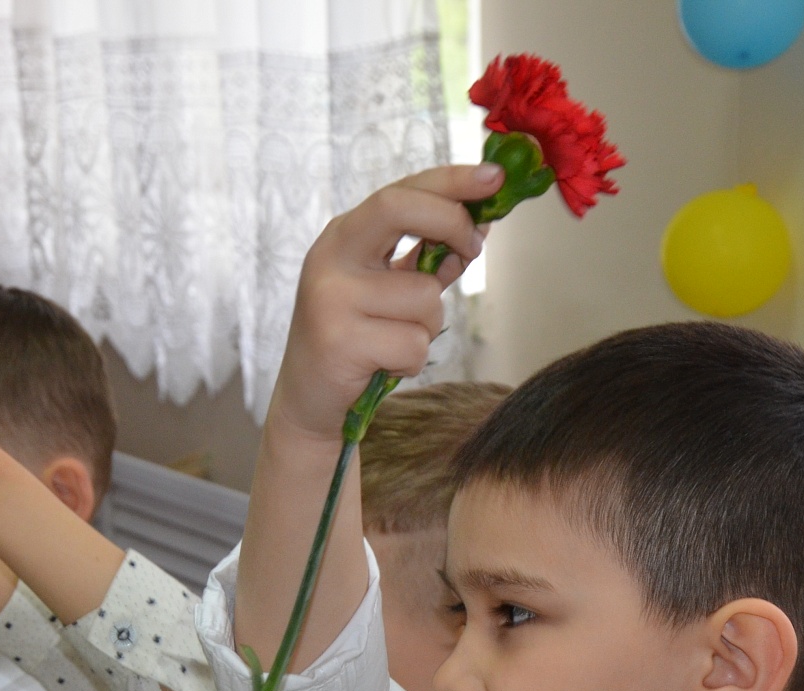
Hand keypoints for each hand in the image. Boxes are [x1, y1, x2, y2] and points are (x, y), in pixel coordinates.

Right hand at [265, 163, 492, 447]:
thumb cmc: (356, 338)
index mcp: (344, 237)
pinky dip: (411, 360)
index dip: (450, 181)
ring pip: (425, 297)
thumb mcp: (389, 289)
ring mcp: (331, 298)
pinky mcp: (339, 342)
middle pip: (400, 210)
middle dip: (450, 223)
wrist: (308, 400)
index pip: (400, 191)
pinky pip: (414, 344)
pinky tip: (382, 366)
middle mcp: (331, 257)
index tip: (495, 176)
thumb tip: (479, 227)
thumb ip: (428, 257)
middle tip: (471, 250)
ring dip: (428, 326)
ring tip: (394, 342)